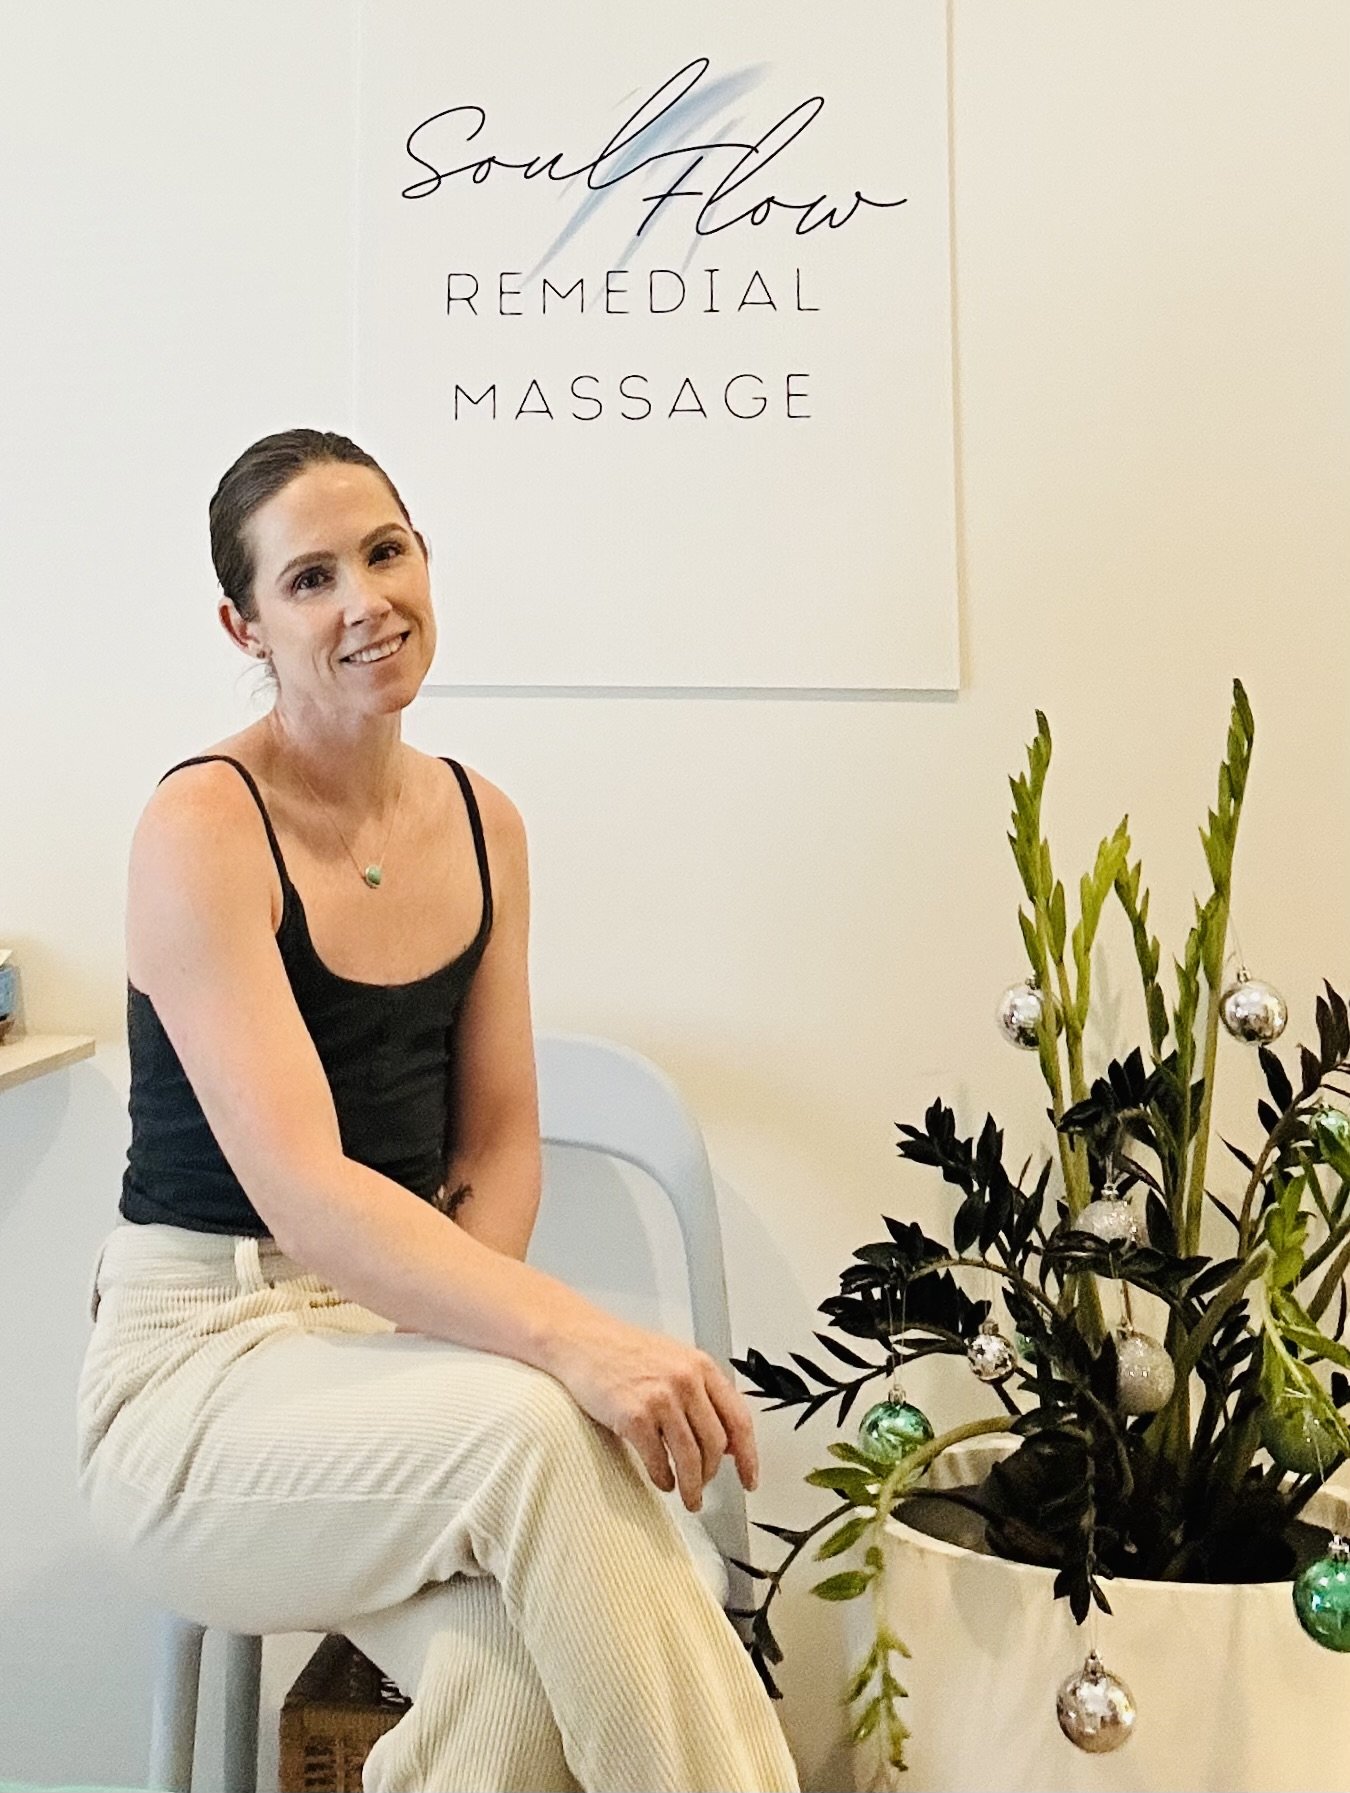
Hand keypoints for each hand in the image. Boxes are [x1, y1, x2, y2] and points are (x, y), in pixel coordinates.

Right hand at [544, 1302, 759, 1510]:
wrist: (581, 1340)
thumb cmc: (624, 1351)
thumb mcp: (674, 1360)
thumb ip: (704, 1394)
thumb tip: (729, 1442)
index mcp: (701, 1366)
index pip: (739, 1419)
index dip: (749, 1456)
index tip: (750, 1479)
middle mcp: (686, 1380)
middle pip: (716, 1444)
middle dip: (712, 1475)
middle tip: (705, 1489)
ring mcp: (660, 1398)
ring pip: (691, 1458)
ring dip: (692, 1487)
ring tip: (689, 1497)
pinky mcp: (634, 1416)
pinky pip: (658, 1461)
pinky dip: (663, 1478)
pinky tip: (662, 1480)